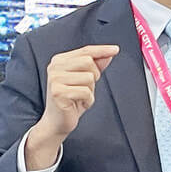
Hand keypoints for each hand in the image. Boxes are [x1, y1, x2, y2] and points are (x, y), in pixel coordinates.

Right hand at [25, 44, 118, 168]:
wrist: (57, 122)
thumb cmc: (72, 100)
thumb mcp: (85, 80)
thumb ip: (96, 66)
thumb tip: (109, 54)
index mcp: (60, 60)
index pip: (85, 51)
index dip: (101, 50)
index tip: (115, 49)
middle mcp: (55, 67)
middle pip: (88, 62)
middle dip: (94, 76)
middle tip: (86, 88)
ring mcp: (55, 79)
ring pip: (89, 78)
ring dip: (90, 91)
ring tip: (80, 97)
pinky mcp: (58, 92)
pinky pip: (85, 92)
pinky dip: (88, 100)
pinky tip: (79, 104)